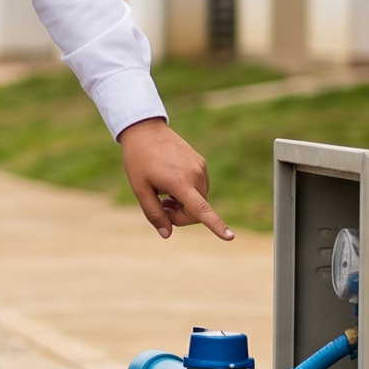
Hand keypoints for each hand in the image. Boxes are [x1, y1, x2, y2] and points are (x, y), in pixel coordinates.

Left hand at [119, 118, 232, 240]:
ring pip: (198, 200)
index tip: (230, 238)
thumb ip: (154, 213)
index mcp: (180, 183)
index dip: (216, 225)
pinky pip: (199, 188)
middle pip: (196, 211)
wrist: (145, 130)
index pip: (201, 210)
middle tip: (161, 206)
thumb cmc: (138, 160)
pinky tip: (171, 183)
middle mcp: (196, 175)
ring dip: (183, 204)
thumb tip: (166, 234)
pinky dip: (187, 193)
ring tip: (164, 193)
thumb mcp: (140, 189)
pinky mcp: (201, 163)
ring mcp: (201, 168)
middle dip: (179, 215)